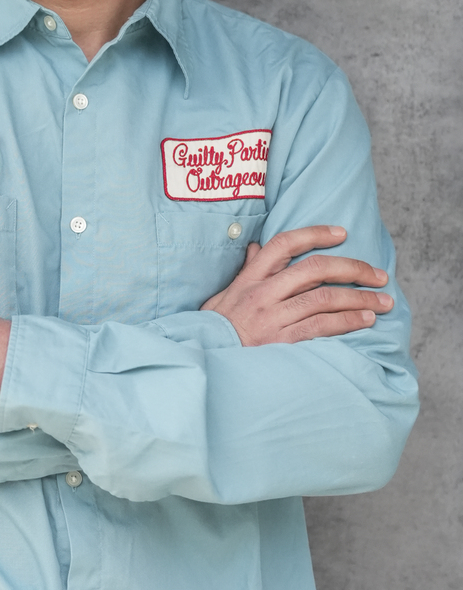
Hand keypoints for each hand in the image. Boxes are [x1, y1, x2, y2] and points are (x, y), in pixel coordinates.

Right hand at [202, 225, 392, 345]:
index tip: (341, 233)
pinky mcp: (283, 341)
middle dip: (352, 268)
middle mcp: (264, 293)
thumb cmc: (217, 326)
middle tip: (378, 274)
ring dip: (360, 298)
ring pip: (324, 298)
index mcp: (250, 278)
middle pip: (314, 269)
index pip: (283, 244)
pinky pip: (322, 327)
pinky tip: (366, 320)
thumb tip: (255, 247)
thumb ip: (246, 270)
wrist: (206, 357)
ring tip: (383, 301)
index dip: (315, 234)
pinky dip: (348, 321)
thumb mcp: (225, 293)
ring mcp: (274, 317)